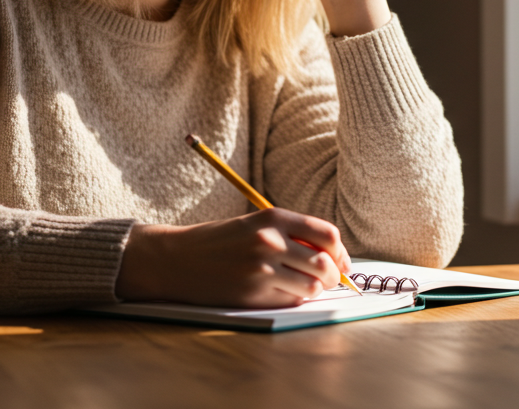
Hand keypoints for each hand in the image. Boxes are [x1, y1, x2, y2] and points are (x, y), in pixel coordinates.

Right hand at [115, 208, 351, 307]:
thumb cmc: (219, 242)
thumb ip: (291, 235)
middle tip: (328, 280)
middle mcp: (270, 241)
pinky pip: (292, 300)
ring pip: (313, 286)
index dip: (340, 252)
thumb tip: (333, 257)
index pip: (327, 234)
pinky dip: (296, 300)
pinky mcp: (253, 294)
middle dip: (333, 275)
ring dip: (316, 290)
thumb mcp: (255, 224)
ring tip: (306, 288)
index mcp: (273, 218)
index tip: (342, 263)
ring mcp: (262, 268)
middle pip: (325, 263)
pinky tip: (284, 294)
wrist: (176, 260)